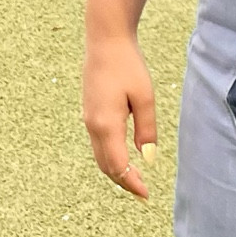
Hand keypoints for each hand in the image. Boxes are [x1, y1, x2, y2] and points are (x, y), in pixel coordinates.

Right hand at [83, 33, 158, 200]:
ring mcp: (88, 119)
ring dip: (116, 171)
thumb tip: (147, 158)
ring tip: (135, 180)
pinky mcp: (90, 112)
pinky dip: (110, 157)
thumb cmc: (128, 65)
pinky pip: (98, 144)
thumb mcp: (145, 97)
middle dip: (123, 181)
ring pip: (100, 156)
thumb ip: (146, 130)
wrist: (105, 40)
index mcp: (106, 124)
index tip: (146, 195)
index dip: (131, 183)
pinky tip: (124, 158)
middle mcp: (93, 125)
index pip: (117, 166)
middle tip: (142, 193)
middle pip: (105, 166)